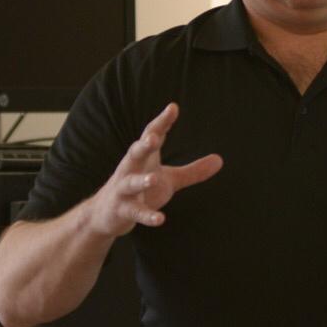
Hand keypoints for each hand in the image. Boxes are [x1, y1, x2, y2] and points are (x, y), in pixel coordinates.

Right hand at [87, 103, 222, 237]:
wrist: (105, 214)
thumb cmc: (141, 191)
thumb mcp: (169, 179)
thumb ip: (193, 171)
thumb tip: (220, 160)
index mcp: (143, 158)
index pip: (151, 135)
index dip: (162, 122)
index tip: (173, 108)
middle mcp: (130, 169)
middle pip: (135, 153)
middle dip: (144, 145)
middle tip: (155, 137)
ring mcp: (123, 190)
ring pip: (131, 183)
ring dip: (141, 180)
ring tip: (153, 178)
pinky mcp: (122, 210)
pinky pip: (135, 212)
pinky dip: (147, 215)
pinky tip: (160, 219)